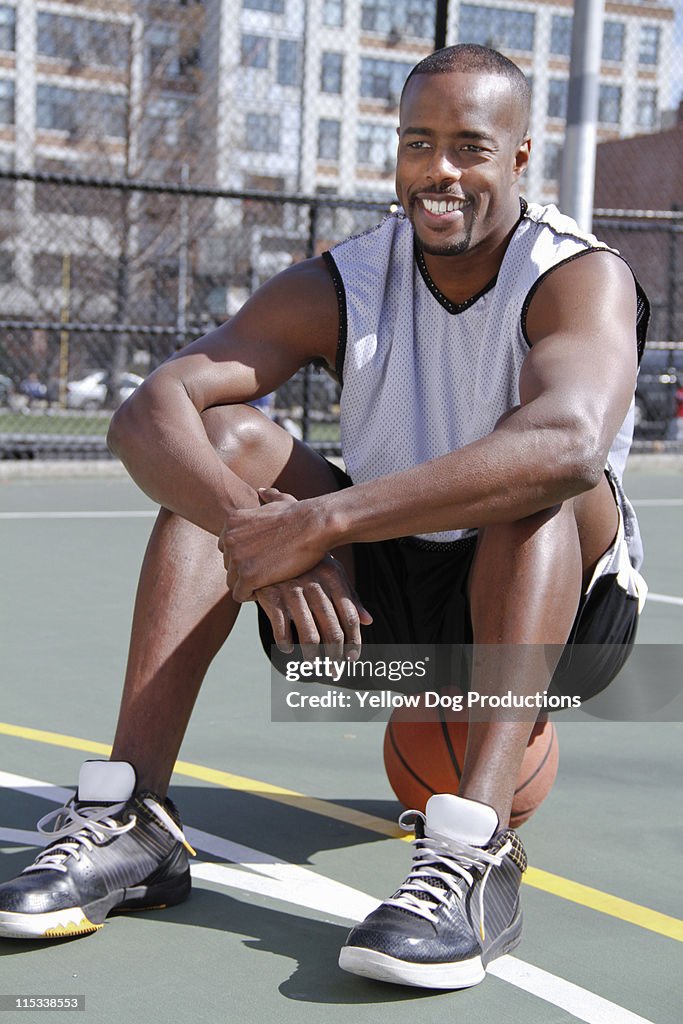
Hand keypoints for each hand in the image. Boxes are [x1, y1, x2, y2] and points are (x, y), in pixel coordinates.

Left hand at [219, 488, 329, 600]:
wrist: (312, 526)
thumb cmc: (301, 514)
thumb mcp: (281, 500)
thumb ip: (268, 497)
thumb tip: (262, 491)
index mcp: (231, 522)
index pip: (226, 547)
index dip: (244, 555)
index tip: (262, 558)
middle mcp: (228, 539)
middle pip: (229, 565)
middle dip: (245, 570)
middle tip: (268, 571)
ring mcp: (236, 558)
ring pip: (232, 582)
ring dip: (248, 585)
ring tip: (269, 581)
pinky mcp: (248, 576)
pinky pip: (240, 595)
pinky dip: (252, 596)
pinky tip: (268, 588)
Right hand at [255, 554, 372, 659]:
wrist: (264, 544)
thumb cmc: (305, 563)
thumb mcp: (329, 571)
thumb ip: (349, 596)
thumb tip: (369, 621)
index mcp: (333, 576)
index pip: (350, 616)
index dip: (354, 642)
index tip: (352, 658)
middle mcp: (314, 583)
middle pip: (333, 631)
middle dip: (335, 656)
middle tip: (334, 670)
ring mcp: (291, 590)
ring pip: (309, 636)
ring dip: (313, 657)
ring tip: (313, 664)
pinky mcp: (270, 596)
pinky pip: (281, 631)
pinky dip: (286, 645)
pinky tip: (288, 649)